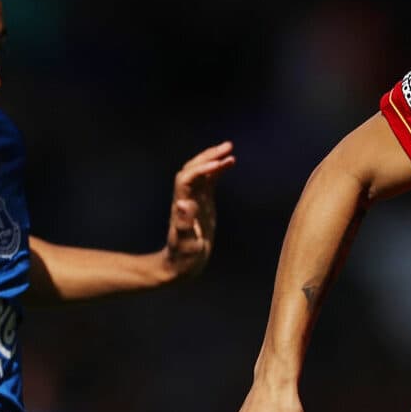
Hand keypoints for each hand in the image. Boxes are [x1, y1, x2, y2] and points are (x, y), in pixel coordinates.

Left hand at [160, 141, 234, 281]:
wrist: (180, 264)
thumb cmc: (183, 258)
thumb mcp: (185, 244)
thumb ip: (184, 224)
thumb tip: (184, 203)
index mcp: (182, 205)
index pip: (189, 178)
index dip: (202, 169)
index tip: (219, 164)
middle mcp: (186, 197)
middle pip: (193, 169)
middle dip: (208, 157)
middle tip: (227, 147)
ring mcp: (194, 199)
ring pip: (201, 172)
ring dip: (213, 159)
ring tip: (229, 149)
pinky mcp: (202, 204)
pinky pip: (209, 182)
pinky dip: (217, 171)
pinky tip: (228, 164)